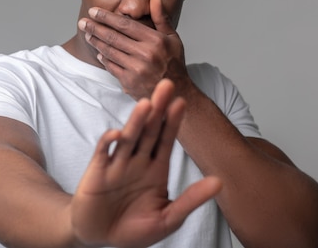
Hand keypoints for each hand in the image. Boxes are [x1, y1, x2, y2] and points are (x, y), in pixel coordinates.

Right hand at [71, 79, 221, 247]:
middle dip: (158, 109)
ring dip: (136, 121)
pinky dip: (109, 142)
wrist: (100, 238)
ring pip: (129, 138)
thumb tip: (220, 182)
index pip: (166, 139)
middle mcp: (137, 161)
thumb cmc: (134, 229)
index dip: (173, 121)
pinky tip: (117, 134)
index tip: (182, 102)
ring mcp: (117, 164)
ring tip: (146, 104)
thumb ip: (191, 200)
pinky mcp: (97, 172)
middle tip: (166, 85)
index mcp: (156, 169)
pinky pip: (103, 153)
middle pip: (149, 130)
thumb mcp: (168, 219)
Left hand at [78, 0, 190, 99]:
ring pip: (110, 51)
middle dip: (95, 28)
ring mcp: (137, 69)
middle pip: (114, 37)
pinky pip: (111, 67)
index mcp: (156, 40)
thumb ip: (161, 17)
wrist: (175, 92)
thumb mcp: (172, 38)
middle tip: (83, 22)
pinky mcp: (130, 81)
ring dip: (96, 42)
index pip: (125, 24)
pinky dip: (104, 59)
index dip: (107, 17)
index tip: (93, 11)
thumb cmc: (173, 63)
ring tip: (88, 34)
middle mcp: (146, 54)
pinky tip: (99, 52)